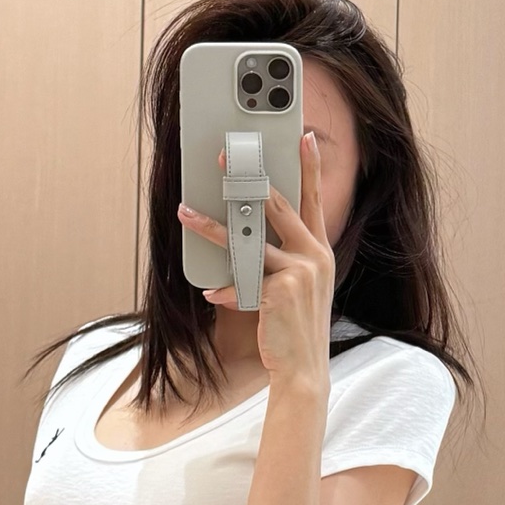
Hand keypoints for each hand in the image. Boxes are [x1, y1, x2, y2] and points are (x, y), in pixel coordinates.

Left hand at [177, 130, 333, 388]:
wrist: (304, 369)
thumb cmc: (293, 326)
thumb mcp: (296, 286)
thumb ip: (281, 256)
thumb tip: (246, 232)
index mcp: (319, 251)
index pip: (314, 199)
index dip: (310, 167)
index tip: (303, 136)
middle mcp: (314, 256)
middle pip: (276, 206)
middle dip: (246, 180)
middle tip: (223, 160)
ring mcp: (299, 273)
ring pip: (246, 240)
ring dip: (210, 228)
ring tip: (185, 214)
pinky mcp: (279, 292)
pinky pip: (240, 282)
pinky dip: (223, 289)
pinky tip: (212, 294)